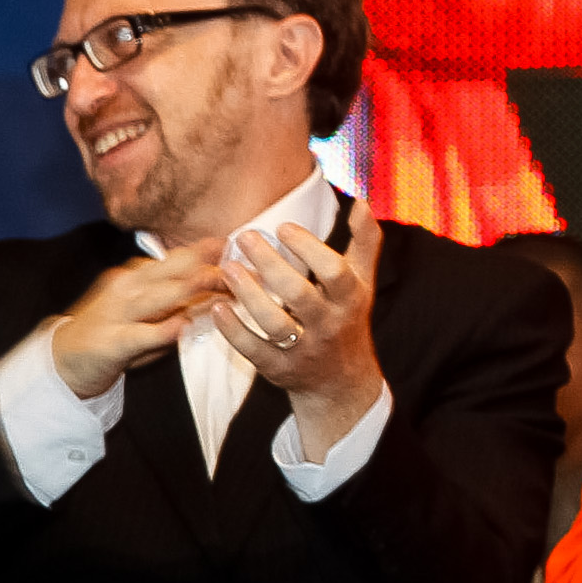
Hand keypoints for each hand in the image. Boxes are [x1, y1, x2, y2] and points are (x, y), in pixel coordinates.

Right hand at [47, 240, 228, 397]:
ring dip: (189, 290)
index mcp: (138, 275)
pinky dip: (160, 331)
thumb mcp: (147, 307)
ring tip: (216, 283)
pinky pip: (137, 335)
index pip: (178, 258)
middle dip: (207, 267)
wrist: (64, 359)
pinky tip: (181, 326)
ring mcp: (116, 313)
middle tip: (242, 265)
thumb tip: (225, 282)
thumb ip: (180, 295)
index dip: (210, 253)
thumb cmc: (117, 330)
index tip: (240, 246)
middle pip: (171, 272)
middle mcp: (127, 287)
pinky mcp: (109, 343)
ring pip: (156, 297)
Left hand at [214, 199, 385, 458]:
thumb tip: (363, 201)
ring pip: (273, 322)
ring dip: (248, 294)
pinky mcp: (279, 369)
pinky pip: (253, 349)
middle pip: (299, 294)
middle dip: (270, 263)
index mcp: (351, 298)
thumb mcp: (363, 281)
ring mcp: (304, 349)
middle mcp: (329, 324)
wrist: (340, 380)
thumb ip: (365, 241)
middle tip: (244, 237)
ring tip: (228, 268)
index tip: (282, 227)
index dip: (308, 247)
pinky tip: (217, 307)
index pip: (334, 270)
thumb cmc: (347, 317)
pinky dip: (233, 329)